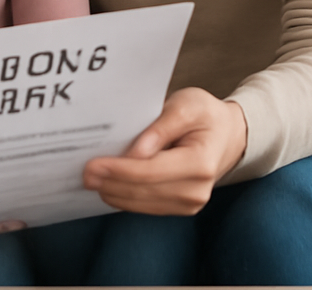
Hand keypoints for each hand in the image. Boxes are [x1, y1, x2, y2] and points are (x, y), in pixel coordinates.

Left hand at [82, 86, 247, 214]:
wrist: (227, 134)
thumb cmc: (204, 114)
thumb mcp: (184, 106)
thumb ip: (160, 128)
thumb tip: (136, 151)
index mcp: (199, 162)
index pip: (151, 171)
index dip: (119, 170)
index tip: (93, 165)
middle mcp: (197, 188)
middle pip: (144, 191)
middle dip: (111, 183)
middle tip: (84, 174)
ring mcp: (191, 201)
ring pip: (144, 204)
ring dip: (115, 194)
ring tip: (90, 181)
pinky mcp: (182, 205)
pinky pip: (149, 206)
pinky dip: (126, 198)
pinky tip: (108, 188)